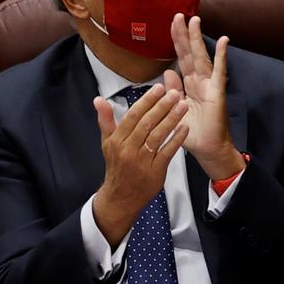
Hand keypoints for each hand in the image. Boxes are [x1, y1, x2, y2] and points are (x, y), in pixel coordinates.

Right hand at [89, 83, 188, 245]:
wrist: (120, 197)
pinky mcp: (155, 171)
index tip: (159, 87)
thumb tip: (98, 99)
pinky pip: (167, 152)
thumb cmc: (117, 165)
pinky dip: (176, 139)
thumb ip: (105, 120)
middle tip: (176, 93)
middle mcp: (127, 149)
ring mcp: (141, 161)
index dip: (147, 101)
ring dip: (172, 119)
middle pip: (147, 123)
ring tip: (183, 106)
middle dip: (162, 106)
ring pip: (157, 136)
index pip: (133, 116)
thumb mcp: (107, 143)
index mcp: (116, 140)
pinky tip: (185, 127)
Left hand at [168, 15, 242, 181]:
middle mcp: (199, 81)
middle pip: (190, 53)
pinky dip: (222, 56)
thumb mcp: (175, 110)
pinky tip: (224, 41)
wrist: (208, 149)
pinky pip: (219, 71)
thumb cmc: (193, 133)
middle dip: (184, 34)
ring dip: (198, 39)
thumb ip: (172, 91)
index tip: (172, 24)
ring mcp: (210, 84)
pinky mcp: (218, 91)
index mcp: (188, 85)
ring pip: (202, 57)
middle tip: (179, 15)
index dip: (176, 42)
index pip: (180, 58)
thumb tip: (167, 72)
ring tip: (195, 20)